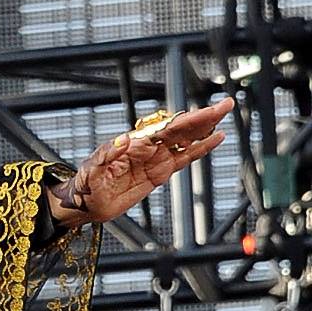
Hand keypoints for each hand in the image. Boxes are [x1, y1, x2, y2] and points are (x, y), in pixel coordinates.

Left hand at [52, 98, 232, 224]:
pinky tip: (214, 139)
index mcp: (135, 143)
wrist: (85, 205)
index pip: (165, 128)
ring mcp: (155, 160)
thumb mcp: (91, 170)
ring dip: (205, 129)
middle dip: (203, 117)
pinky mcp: (158, 174)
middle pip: (181, 129)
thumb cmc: (85, 185)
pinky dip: (200, 149)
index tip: (204, 112)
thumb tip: (122, 140)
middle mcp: (148, 148)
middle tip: (226, 105)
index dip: (186, 120)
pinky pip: (183, 158)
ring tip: (224, 117)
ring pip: (185, 141)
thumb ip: (106, 155)